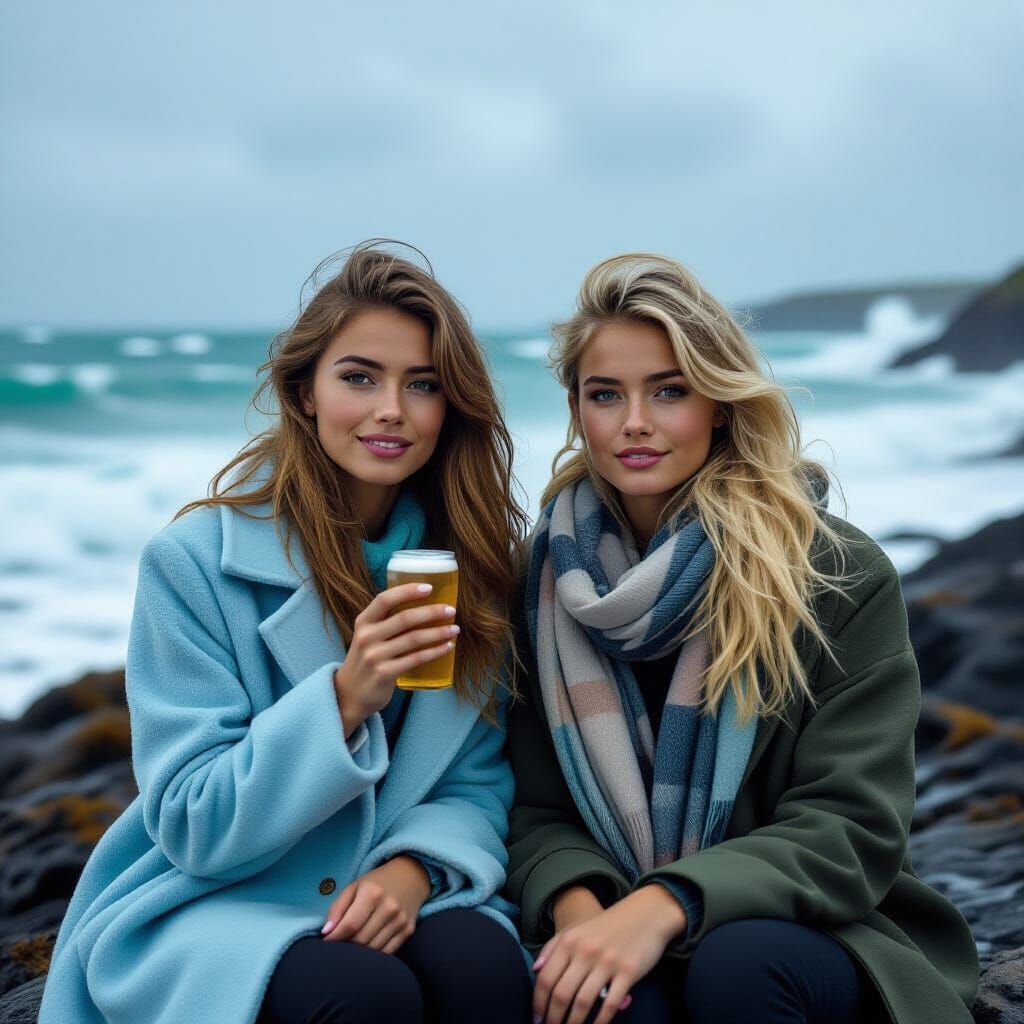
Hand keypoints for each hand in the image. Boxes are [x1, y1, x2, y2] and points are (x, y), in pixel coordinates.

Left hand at [321, 855, 431, 952]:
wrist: (411, 876)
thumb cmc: (377, 882)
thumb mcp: (354, 886)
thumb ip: (337, 908)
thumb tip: (326, 933)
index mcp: (373, 893)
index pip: (350, 925)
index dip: (334, 938)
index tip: (325, 942)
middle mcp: (389, 908)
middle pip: (361, 940)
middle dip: (346, 945)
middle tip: (339, 943)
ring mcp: (400, 921)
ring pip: (373, 949)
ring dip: (359, 952)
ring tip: (352, 945)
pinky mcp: (408, 931)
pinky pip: (387, 952)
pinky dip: (374, 954)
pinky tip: (368, 946)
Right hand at [333, 582, 457, 737]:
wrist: (349, 694)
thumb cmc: (366, 659)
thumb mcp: (368, 636)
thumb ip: (387, 622)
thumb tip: (423, 605)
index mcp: (363, 621)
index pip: (385, 600)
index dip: (408, 591)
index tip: (430, 588)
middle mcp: (367, 636)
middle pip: (405, 618)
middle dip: (432, 612)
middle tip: (451, 611)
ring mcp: (375, 656)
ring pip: (414, 639)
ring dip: (438, 633)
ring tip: (454, 629)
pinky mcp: (385, 673)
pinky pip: (416, 659)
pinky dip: (434, 651)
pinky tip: (447, 647)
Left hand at [533, 885, 686, 1023]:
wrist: (644, 913)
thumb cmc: (607, 926)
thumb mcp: (577, 929)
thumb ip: (553, 947)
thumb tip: (535, 970)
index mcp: (569, 941)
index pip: (546, 978)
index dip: (538, 1003)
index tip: (536, 1018)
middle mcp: (585, 951)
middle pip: (561, 994)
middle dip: (553, 1019)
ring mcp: (607, 962)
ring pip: (583, 1003)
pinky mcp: (628, 972)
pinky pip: (610, 1004)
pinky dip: (600, 1021)